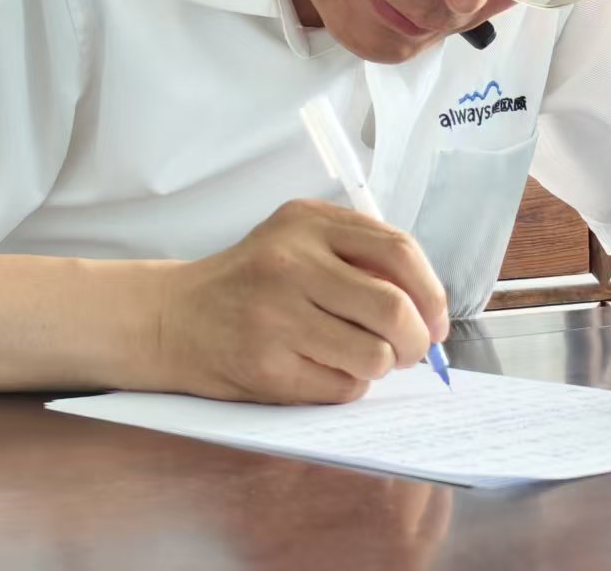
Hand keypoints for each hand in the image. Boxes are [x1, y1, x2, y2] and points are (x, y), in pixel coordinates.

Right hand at [158, 199, 449, 404]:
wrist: (174, 318)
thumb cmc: (249, 282)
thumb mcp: (297, 240)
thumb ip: (356, 255)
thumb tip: (427, 308)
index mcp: (307, 222)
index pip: (399, 252)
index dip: (432, 293)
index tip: (436, 319)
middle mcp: (292, 263)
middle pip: (394, 309)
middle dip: (417, 341)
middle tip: (411, 352)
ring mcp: (278, 316)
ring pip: (374, 355)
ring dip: (380, 366)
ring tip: (359, 358)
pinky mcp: (267, 365)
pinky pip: (342, 387)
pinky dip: (347, 385)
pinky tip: (322, 369)